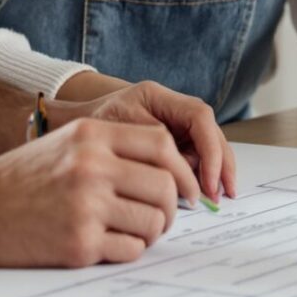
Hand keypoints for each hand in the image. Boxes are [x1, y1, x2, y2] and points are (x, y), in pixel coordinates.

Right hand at [0, 118, 196, 266]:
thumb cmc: (17, 179)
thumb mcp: (62, 144)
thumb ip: (111, 150)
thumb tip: (169, 173)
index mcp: (91, 136)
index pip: (162, 146)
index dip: (182, 170)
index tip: (186, 190)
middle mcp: (91, 166)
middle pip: (165, 187)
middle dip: (171, 208)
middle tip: (160, 218)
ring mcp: (86, 206)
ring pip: (153, 222)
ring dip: (150, 233)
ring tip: (126, 231)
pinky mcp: (79, 244)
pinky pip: (131, 251)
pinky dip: (126, 251)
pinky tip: (104, 245)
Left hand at [52, 79, 234, 202]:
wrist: (75, 127)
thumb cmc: (92, 130)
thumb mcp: (116, 138)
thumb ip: (150, 153)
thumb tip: (182, 183)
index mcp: (158, 97)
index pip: (199, 117)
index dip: (210, 150)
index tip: (208, 182)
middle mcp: (172, 107)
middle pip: (211, 132)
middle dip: (220, 165)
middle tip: (221, 196)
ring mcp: (176, 123)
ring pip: (209, 147)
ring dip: (214, 173)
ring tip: (212, 199)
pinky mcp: (174, 140)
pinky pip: (196, 157)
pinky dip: (201, 176)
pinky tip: (202, 195)